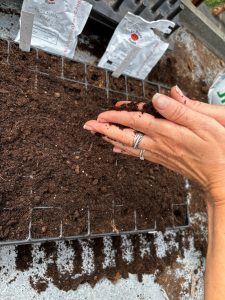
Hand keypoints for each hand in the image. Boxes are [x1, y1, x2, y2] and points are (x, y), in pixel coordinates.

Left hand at [84, 88, 224, 205]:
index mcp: (166, 133)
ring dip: (111, 138)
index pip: (135, 122)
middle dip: (105, 129)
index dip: (117, 116)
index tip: (101, 113)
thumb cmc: (216, 150)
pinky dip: (125, 150)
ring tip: (98, 134)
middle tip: (88, 125)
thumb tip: (158, 98)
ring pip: (128, 145)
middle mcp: (158, 144)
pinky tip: (118, 149)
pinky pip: (137, 154)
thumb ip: (179, 110)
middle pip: (125, 136)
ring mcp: (159, 154)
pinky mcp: (162, 159)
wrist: (220, 178)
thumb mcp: (204, 125)